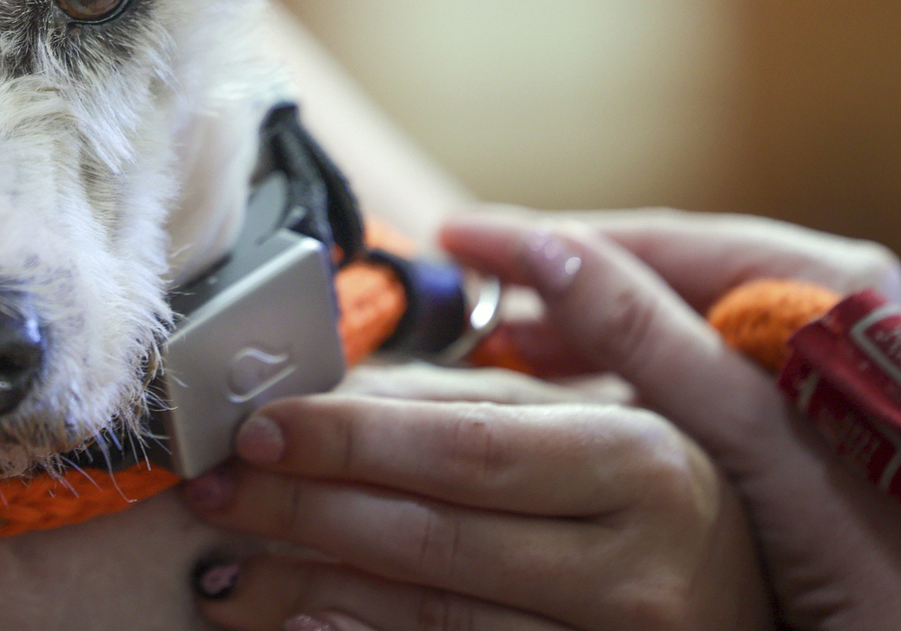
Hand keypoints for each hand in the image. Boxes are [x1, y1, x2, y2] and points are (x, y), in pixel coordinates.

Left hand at [184, 359, 770, 630]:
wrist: (783, 594)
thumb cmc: (647, 487)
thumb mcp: (584, 419)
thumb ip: (466, 398)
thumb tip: (321, 388)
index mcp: (635, 462)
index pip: (463, 449)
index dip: (349, 439)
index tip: (255, 426)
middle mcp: (635, 567)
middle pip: (434, 540)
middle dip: (302, 512)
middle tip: (211, 490)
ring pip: (433, 618)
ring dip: (309, 588)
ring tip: (225, 562)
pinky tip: (297, 623)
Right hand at [442, 208, 900, 630]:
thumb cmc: (892, 556)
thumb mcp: (762, 444)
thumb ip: (656, 343)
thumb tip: (550, 251)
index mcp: (831, 287)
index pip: (661, 239)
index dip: (550, 239)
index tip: (460, 236)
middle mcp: (831, 310)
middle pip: (668, 278)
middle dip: (563, 290)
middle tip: (469, 306)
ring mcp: (826, 368)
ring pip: (683, 330)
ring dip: (594, 339)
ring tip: (511, 354)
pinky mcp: (823, 422)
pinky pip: (709, 378)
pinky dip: (640, 384)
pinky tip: (588, 404)